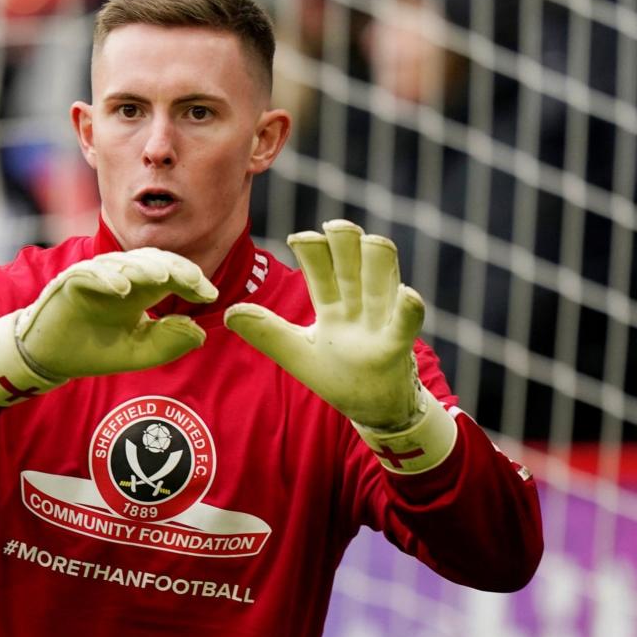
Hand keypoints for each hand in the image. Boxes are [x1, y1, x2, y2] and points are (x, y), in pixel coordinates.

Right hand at [0, 248, 216, 405]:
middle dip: (175, 268)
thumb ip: (168, 343)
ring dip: (143, 268)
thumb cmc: (96, 350)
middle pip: (152, 261)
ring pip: (123, 262)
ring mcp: (96, 277)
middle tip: (194, 280)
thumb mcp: (139, 352)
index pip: (171, 275)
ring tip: (162, 278)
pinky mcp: (70, 283)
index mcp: (141, 290)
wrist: (52, 358)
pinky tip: (122, 289)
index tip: (211, 295)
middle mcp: (122, 278)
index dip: (192, 280)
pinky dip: (106, 278)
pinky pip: (89, 273)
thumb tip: (199, 332)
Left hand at [224, 220, 455, 471]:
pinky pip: (405, 325)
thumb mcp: (297, 353)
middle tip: (336, 226)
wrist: (372, 410)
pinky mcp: (397, 347)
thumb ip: (267, 332)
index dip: (313, 251)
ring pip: (383, 283)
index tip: (299, 239)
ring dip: (379, 262)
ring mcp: (380, 323)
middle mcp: (359, 304)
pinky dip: (407, 310)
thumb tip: (228, 313)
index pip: (322, 269)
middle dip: (346, 242)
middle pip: (353, 265)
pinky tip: (408, 294)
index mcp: (334, 304)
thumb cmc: (339, 375)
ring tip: (373, 241)